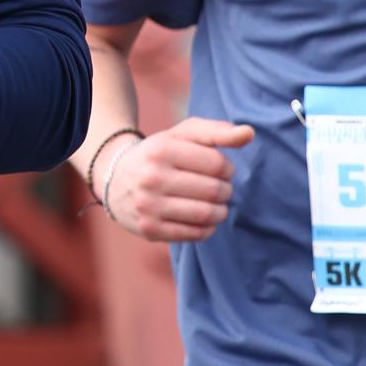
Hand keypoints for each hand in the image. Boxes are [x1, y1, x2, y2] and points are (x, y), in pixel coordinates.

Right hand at [94, 118, 252, 240]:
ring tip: (218, 205)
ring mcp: (148, 206)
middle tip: (221, 189)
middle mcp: (152, 178)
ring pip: (206, 214)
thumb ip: (218, 131)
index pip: (217, 164)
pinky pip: (194, 234)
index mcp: (162, 150)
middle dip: (226, 191)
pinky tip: (204, 220)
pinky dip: (207, 228)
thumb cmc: (160, 154)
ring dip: (220, 211)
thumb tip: (248, 133)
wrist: (116, 179)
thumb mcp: (184, 135)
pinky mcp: (149, 229)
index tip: (223, 170)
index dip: (228, 168)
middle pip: (214, 190)